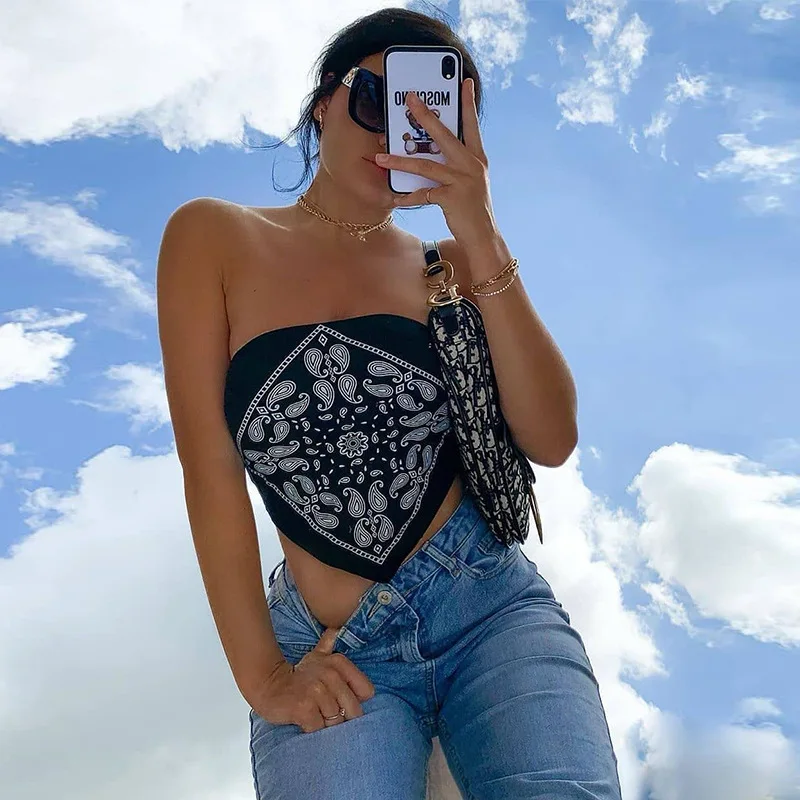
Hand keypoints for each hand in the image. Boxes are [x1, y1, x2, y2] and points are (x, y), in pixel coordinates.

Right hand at [252, 628, 375, 732]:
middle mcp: (330, 675)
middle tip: (326, 712)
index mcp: (339, 663)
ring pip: (336, 721)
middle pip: (353, 710)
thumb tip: (336, 628)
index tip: (342, 700)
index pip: (366, 691)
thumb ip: (328, 644)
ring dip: (326, 724)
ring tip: (315, 715)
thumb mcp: (315, 657)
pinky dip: (313, 730)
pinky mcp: (304, 708)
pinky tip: (305, 720)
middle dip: (342, 717)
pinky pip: (319, 728)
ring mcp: (317, 691)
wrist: (268, 685)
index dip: (356, 701)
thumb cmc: (296, 676)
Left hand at [375, 78, 498, 249]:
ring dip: (399, 161)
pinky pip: (422, 194)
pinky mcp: (451, 198)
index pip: (471, 125)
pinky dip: (407, 197)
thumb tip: (429, 153)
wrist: (483, 236)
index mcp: (477, 158)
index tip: (464, 82)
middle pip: (444, 135)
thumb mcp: (470, 182)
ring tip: (380, 157)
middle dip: (424, 116)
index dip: (468, 103)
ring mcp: (462, 180)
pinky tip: (394, 198)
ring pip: (425, 164)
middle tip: (409, 99)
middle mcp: (471, 165)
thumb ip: (455, 165)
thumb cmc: (472, 209)